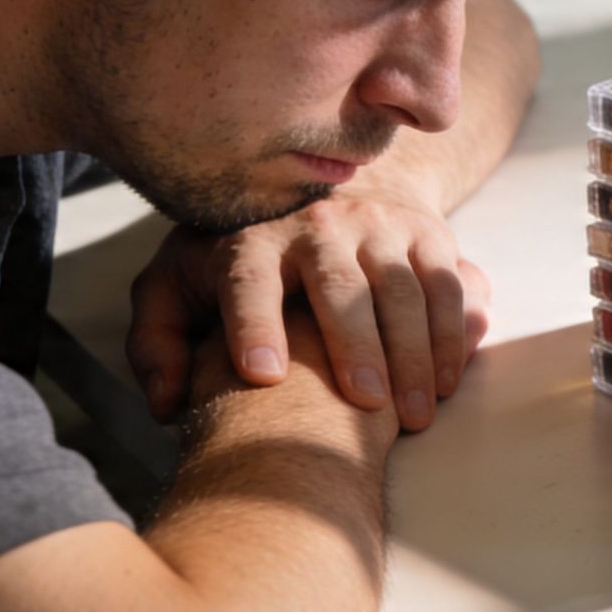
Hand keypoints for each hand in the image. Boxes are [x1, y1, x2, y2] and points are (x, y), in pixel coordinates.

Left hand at [127, 187, 491, 429]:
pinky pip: (449, 284)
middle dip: (357, 345)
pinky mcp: (428, 233)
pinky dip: (453, 334)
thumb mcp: (179, 289)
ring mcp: (379, 223)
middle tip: (366, 406)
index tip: (263, 376)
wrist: (328, 196)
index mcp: (248, 239)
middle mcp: (317, 223)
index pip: (247, 280)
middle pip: (341, 284)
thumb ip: (158, 344)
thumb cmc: (242, 267)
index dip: (254, 324)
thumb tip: (169, 402)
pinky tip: (446, 382)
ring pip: (406, 286)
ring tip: (414, 415)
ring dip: (415, 352)